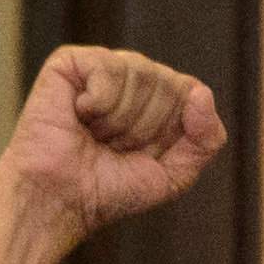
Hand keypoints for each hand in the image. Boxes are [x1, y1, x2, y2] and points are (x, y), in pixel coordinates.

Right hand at [0, 46, 226, 235]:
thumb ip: (206, 140)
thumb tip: (201, 94)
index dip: (169, 130)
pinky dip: (98, 102)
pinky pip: (108, 67)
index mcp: (157, 101)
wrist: (57, 201)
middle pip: (166, 82)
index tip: (140, 154)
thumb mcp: (173, 176)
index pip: (190, 92)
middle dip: (141, 127)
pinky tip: (78, 115)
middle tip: (110, 147)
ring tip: (92, 134)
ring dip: (118, 119)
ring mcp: (101, 68)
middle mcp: (131, 79)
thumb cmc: (107, 191)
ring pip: (140, 72)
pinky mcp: (70, 63)